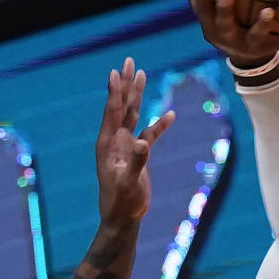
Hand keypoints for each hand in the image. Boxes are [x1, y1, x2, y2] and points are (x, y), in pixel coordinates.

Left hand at [96, 58, 173, 223]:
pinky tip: (171, 114)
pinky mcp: (138, 154)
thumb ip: (136, 162)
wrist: (123, 217)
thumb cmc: (121, 202)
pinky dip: (159, 124)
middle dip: (126, 84)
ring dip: (137, 94)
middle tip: (128, 61)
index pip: (112, 112)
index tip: (116, 72)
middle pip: (121, 105)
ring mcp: (126, 145)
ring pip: (132, 114)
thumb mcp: (128, 183)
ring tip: (141, 73)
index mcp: (108, 143)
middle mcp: (115, 140)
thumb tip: (144, 143)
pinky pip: (150, 134)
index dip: (115, 92)